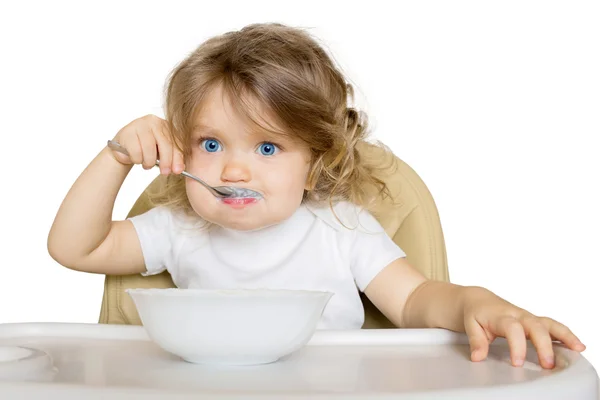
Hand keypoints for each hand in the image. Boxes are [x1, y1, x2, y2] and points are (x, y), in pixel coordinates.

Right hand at [110, 114, 184, 174]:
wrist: (124, 147)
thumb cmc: (145, 149)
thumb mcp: (161, 153)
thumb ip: (172, 158)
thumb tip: (179, 169)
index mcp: (166, 125)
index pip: (176, 142)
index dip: (178, 157)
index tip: (178, 170)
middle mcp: (155, 121)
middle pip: (165, 144)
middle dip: (166, 162)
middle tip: (164, 172)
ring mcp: (140, 125)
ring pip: (150, 149)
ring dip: (148, 162)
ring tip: (146, 163)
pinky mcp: (128, 132)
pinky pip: (136, 152)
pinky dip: (137, 160)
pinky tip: (136, 158)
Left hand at [462, 287, 585, 368]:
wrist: (479, 300)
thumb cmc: (476, 313)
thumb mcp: (471, 325)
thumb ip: (476, 341)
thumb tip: (478, 356)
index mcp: (501, 316)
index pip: (512, 329)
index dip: (517, 346)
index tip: (517, 363)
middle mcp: (518, 315)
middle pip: (535, 326)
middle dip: (543, 345)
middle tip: (547, 364)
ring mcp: (528, 318)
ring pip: (549, 323)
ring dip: (564, 335)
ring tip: (578, 348)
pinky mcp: (534, 321)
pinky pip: (552, 326)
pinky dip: (565, 334)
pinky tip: (576, 345)